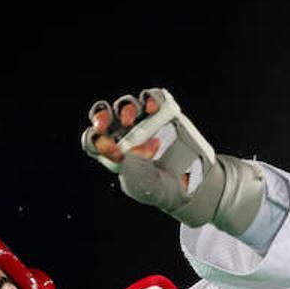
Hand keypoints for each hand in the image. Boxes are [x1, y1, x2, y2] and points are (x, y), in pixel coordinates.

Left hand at [80, 88, 221, 226]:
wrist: (194, 184)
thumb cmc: (164, 189)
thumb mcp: (148, 189)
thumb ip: (136, 174)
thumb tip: (133, 152)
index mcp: (112, 153)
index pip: (95, 141)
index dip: (97, 140)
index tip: (111, 150)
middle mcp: (124, 134)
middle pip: (105, 118)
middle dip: (101, 116)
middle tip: (104, 123)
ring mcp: (143, 122)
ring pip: (127, 106)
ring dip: (125, 109)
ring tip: (132, 118)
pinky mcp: (163, 113)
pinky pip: (152, 99)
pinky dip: (151, 99)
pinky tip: (153, 107)